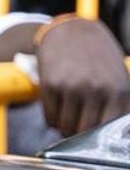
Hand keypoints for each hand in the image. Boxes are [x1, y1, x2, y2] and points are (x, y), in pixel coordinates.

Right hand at [35, 17, 129, 136]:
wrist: (72, 31)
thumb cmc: (98, 58)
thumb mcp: (119, 78)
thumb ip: (120, 104)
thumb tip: (115, 134)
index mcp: (119, 90)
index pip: (108, 130)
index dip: (99, 139)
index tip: (93, 139)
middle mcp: (96, 89)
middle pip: (85, 132)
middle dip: (79, 136)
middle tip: (77, 130)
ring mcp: (72, 87)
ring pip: (65, 127)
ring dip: (64, 129)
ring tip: (67, 121)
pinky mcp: (51, 84)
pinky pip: (50, 117)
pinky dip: (53, 119)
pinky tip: (58, 110)